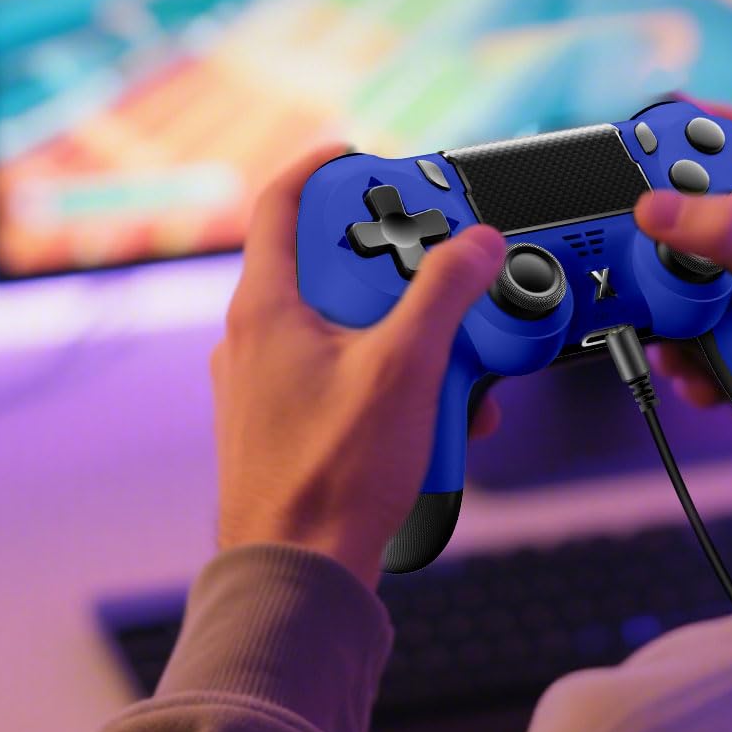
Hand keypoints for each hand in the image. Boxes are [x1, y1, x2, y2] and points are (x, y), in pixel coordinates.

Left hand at [210, 144, 504, 585]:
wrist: (297, 575)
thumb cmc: (328, 478)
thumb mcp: (405, 369)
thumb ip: (445, 294)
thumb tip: (476, 242)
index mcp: (266, 306)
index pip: (282, 202)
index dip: (324, 166)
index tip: (367, 156)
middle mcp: (255, 337)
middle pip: (333, 265)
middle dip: (401, 271)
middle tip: (445, 274)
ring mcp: (267, 382)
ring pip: (348, 325)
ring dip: (410, 336)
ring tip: (454, 368)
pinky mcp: (288, 422)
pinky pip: (347, 374)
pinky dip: (395, 380)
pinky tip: (440, 416)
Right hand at [635, 102, 731, 494]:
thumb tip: (660, 205)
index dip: (688, 135)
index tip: (635, 150)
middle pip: (709, 212)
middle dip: (673, 247)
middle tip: (649, 266)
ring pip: (703, 278)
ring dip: (681, 313)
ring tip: (677, 342)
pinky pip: (712, 330)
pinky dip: (698, 355)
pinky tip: (702, 379)